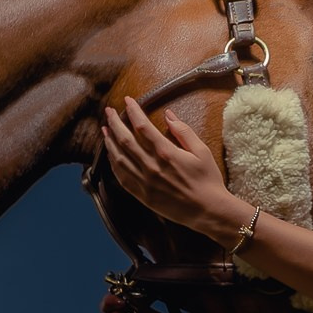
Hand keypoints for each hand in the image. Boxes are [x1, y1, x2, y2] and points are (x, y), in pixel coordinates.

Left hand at [100, 96, 243, 241]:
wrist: (207, 211)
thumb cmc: (208, 180)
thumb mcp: (201, 151)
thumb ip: (183, 131)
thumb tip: (168, 115)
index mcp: (166, 153)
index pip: (142, 127)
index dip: (133, 111)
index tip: (127, 101)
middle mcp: (152, 166)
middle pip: (125, 140)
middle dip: (114, 123)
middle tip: (108, 111)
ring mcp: (144, 182)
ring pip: (119, 158)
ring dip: (109, 142)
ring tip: (105, 130)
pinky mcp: (142, 195)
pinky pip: (121, 177)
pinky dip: (113, 164)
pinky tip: (111, 155)